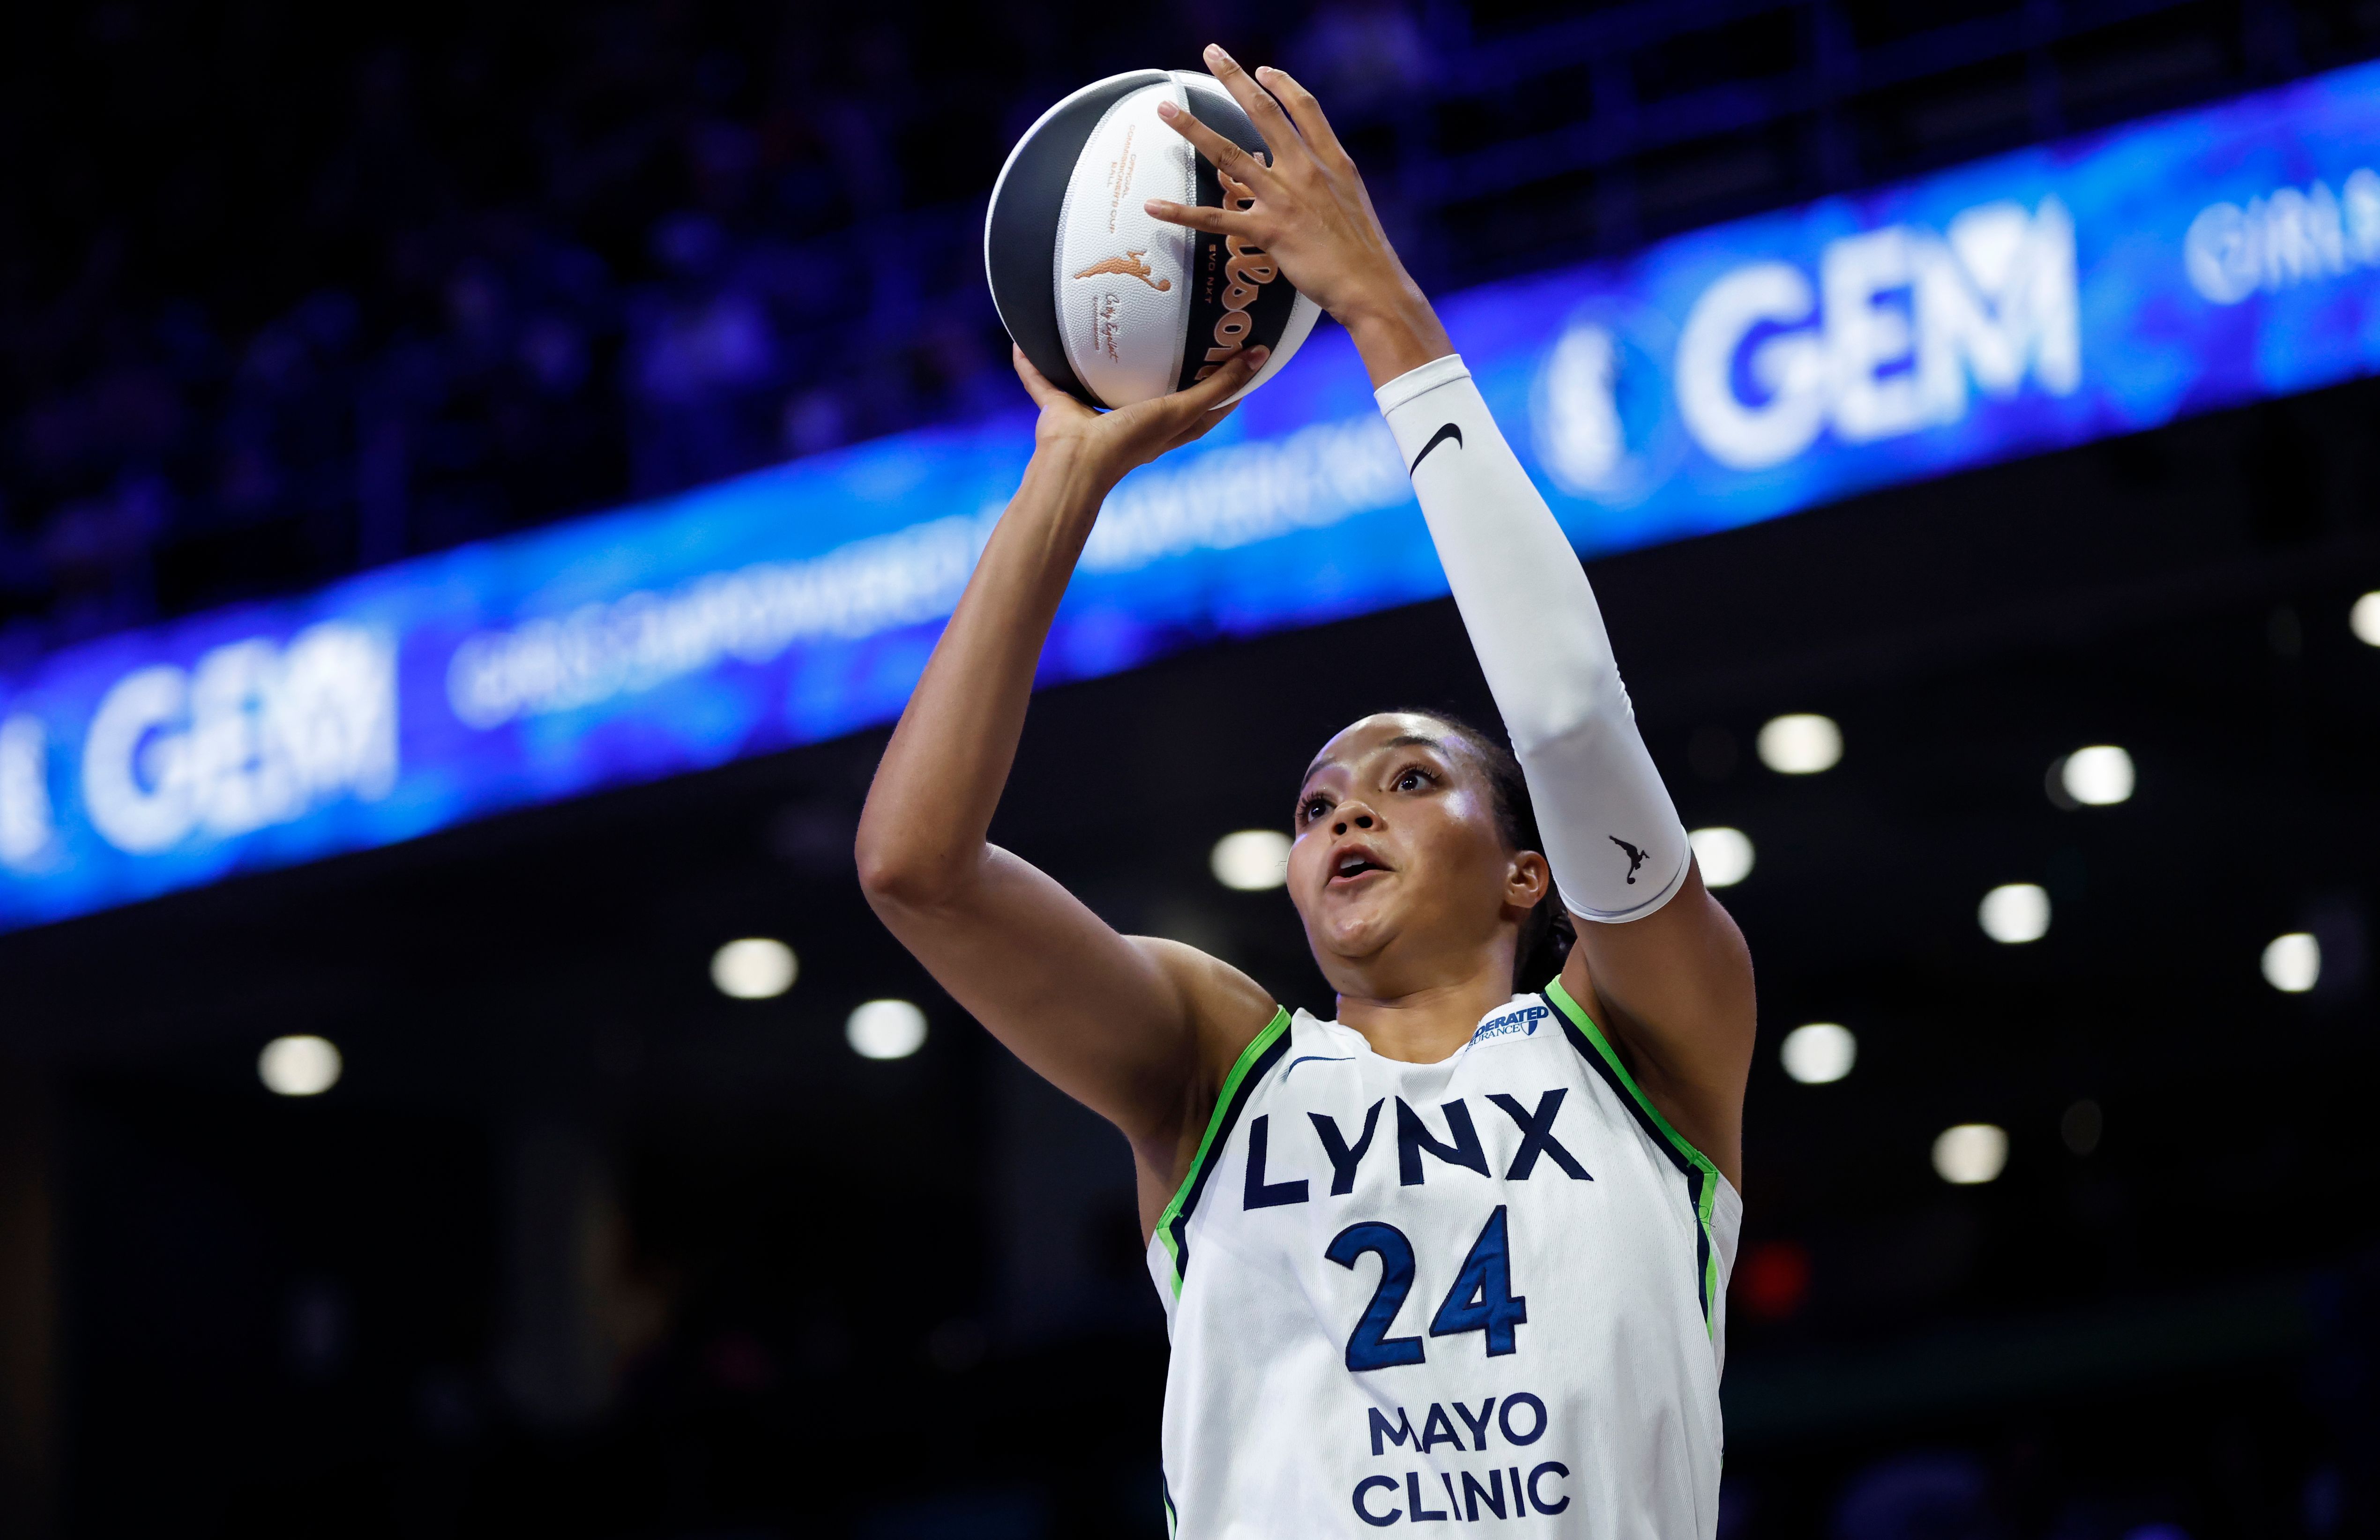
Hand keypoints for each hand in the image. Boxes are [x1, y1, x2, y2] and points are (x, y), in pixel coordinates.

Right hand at [1012, 342, 1263, 492]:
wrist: (1078, 465)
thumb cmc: (1132, 441)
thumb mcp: (1182, 410)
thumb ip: (1218, 386)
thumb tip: (1258, 356)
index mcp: (1161, 429)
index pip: (1200, 407)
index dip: (1218, 385)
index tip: (1232, 354)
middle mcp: (1128, 423)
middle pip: (1148, 393)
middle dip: (1159, 366)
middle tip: (1171, 326)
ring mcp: (1090, 418)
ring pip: (1093, 382)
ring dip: (1094, 361)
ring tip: (1102, 323)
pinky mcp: (1057, 411)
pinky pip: (1042, 381)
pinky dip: (1031, 364)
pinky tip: (1023, 341)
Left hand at [1143, 44, 1452, 385]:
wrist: (1371, 285)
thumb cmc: (1363, 251)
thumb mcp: (1354, 200)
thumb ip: (1329, 179)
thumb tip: (1313, 174)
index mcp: (1331, 160)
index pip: (1305, 108)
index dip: (1282, 84)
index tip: (1262, 69)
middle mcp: (1306, 170)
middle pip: (1263, 112)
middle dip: (1234, 77)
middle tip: (1211, 52)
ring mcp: (1284, 198)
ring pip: (1228, 155)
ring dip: (1193, 130)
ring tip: (1165, 111)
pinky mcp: (1268, 231)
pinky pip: (1215, 218)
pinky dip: (1182, 213)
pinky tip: (1154, 206)